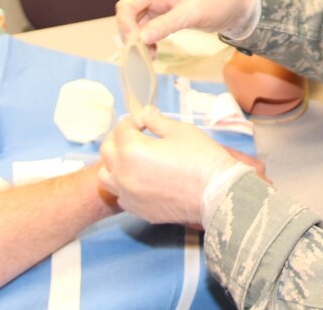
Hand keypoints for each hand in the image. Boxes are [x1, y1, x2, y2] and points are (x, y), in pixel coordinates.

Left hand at [97, 108, 244, 225]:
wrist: (216, 194)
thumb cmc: (201, 159)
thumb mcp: (180, 130)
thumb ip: (156, 120)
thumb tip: (145, 113)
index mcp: (132, 150)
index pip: (121, 129)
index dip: (133, 120)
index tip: (144, 120)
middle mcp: (123, 174)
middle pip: (107, 150)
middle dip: (118, 138)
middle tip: (135, 134)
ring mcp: (128, 195)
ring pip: (106, 176)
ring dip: (114, 163)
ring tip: (132, 158)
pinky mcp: (137, 210)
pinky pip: (120, 195)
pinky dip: (124, 184)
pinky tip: (140, 179)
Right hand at [115, 0, 257, 46]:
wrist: (237, 1)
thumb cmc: (217, 1)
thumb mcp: (192, 13)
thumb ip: (166, 24)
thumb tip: (140, 38)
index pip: (127, 6)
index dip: (125, 26)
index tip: (135, 46)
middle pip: (129, 15)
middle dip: (131, 36)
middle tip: (142, 55)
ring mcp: (160, 5)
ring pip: (138, 24)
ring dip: (140, 41)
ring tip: (150, 56)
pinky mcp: (167, 15)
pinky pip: (150, 28)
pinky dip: (149, 40)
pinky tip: (154, 51)